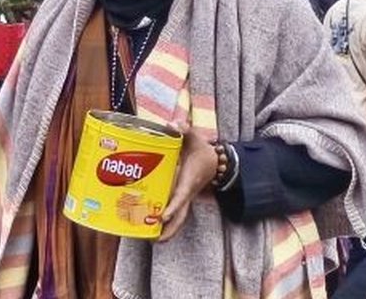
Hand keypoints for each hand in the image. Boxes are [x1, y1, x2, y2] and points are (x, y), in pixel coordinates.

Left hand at [157, 124, 218, 241]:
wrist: (215, 158)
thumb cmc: (201, 148)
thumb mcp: (194, 136)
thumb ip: (184, 129)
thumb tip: (172, 125)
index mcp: (189, 180)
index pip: (181, 197)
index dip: (172, 207)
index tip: (162, 217)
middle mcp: (187, 192)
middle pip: (180, 216)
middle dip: (169, 229)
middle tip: (155, 240)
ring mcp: (184, 196)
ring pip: (178, 217)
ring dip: (167, 229)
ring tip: (150, 239)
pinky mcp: (181, 196)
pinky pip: (174, 211)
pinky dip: (165, 220)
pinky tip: (150, 225)